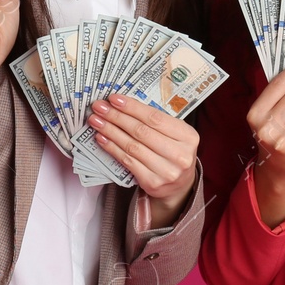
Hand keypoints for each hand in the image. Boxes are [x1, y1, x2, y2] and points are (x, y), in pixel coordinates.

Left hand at [88, 94, 200, 225]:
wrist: (180, 185)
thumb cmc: (174, 153)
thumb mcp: (176, 134)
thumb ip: (157, 121)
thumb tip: (124, 105)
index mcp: (188, 137)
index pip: (155, 118)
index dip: (132, 107)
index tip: (114, 99)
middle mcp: (180, 154)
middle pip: (141, 131)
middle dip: (117, 117)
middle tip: (100, 108)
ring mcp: (166, 171)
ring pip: (132, 146)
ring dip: (110, 131)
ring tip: (96, 121)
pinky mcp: (152, 182)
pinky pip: (127, 161)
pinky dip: (112, 148)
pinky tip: (102, 138)